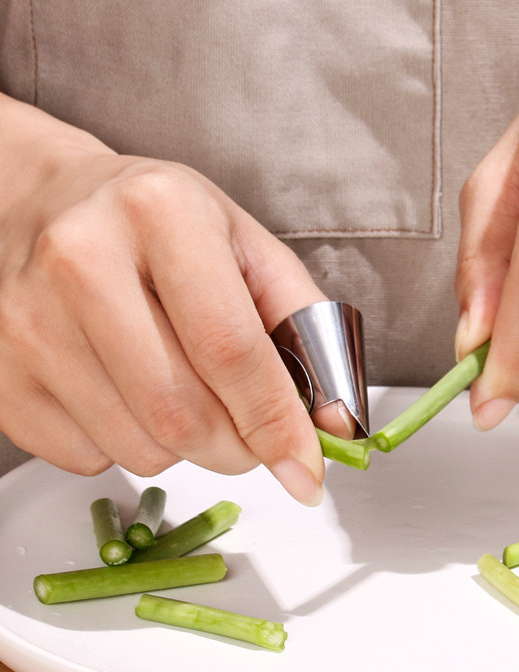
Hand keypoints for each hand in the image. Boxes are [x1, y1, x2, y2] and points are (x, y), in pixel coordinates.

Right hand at [0, 95, 339, 503]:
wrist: (40, 203)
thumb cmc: (151, 225)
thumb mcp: (240, 242)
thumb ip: (300, 326)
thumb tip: (334, 421)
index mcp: (159, 212)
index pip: (231, 350)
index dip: (278, 423)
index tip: (306, 468)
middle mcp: (80, 260)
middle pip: (183, 413)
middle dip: (237, 448)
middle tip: (248, 435)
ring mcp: (27, 322)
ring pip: (140, 448)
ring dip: (184, 448)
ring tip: (179, 391)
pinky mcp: (2, 375)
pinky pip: (89, 458)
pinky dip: (127, 446)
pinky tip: (123, 391)